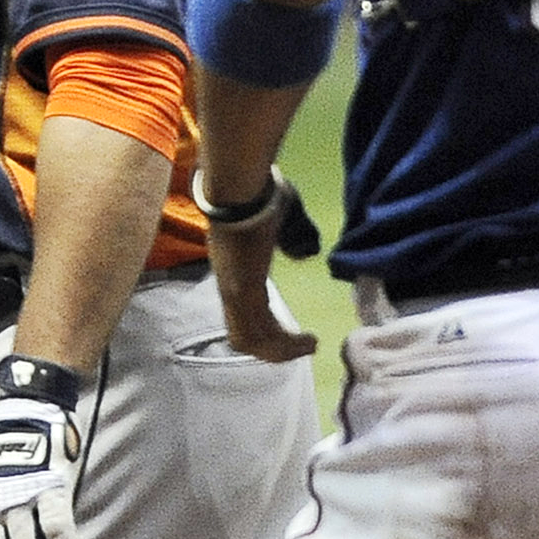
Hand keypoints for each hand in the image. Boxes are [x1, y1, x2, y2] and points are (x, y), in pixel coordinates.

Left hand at [199, 168, 319, 363]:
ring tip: (308, 346)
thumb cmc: (260, 196)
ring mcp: (234, 291)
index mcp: (234, 271)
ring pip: (252, 340)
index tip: (290, 334)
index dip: (265, 330)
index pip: (243, 314)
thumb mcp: (284, 218)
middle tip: (302, 348)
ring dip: (282, 351)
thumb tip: (305, 254)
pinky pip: (261, 332)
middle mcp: (229, 287)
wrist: (240, 187)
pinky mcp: (243, 292)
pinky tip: (307, 341)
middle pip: (244, 336)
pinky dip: (285, 344)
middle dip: (274, 349)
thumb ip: (295, 238)